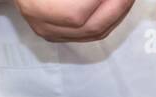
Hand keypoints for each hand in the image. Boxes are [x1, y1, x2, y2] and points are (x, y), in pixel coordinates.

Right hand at [14, 0, 135, 41]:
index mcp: (37, 6)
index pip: (78, 14)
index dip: (107, 2)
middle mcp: (42, 24)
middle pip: (91, 27)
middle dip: (118, 8)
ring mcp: (49, 33)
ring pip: (94, 34)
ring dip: (117, 15)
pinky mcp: (56, 35)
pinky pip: (89, 35)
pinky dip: (107, 20)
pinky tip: (116, 7)